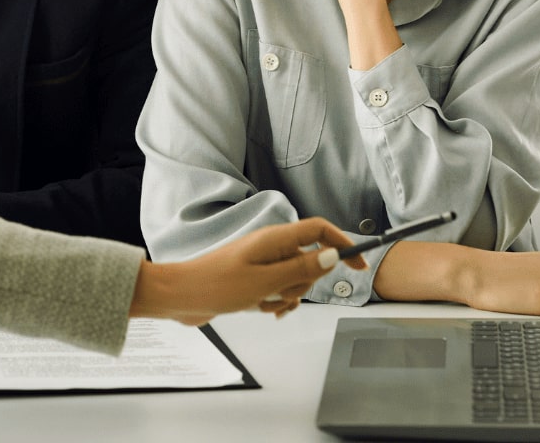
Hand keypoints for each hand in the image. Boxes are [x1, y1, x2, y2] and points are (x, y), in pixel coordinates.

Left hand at [130, 217, 363, 325]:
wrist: (181, 296)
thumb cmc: (215, 285)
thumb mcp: (265, 281)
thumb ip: (300, 268)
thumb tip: (332, 256)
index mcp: (274, 239)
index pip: (319, 230)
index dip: (342, 244)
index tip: (359, 265)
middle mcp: (270, 247)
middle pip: (310, 260)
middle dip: (304, 283)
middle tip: (281, 293)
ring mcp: (262, 262)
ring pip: (294, 279)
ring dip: (287, 296)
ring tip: (264, 304)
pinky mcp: (253, 278)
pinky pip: (278, 289)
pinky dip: (275, 302)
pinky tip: (261, 310)